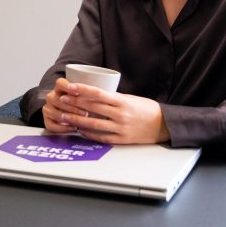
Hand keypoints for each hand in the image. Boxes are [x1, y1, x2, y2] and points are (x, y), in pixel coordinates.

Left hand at [42, 77, 168, 143]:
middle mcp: (120, 115)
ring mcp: (120, 128)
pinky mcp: (122, 140)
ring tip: (65, 116)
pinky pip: (101, 137)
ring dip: (77, 120)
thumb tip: (92, 94)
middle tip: (61, 99)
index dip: (82, 90)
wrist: (164, 125)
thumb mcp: (130, 98)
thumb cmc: (146, 109)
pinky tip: (80, 130)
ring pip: (94, 124)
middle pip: (93, 108)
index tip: (70, 87)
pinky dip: (89, 134)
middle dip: (75, 103)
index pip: (98, 93)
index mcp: (122, 102)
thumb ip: (112, 98)